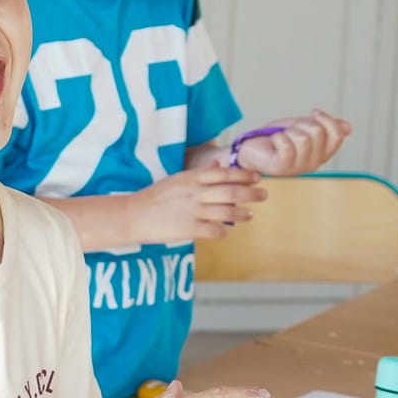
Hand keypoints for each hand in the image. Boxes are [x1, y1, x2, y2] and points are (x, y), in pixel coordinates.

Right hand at [128, 165, 266, 244]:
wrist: (132, 215)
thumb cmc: (154, 197)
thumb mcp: (177, 179)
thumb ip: (199, 173)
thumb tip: (218, 165)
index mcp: (192, 178)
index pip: (225, 173)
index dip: (244, 175)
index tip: (257, 177)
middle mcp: (195, 193)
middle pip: (231, 191)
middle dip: (251, 193)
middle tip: (264, 195)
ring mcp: (193, 211)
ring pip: (227, 211)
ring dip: (242, 213)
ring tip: (249, 215)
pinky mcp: (189, 229)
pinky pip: (215, 231)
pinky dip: (224, 232)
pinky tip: (225, 232)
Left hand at [233, 111, 352, 176]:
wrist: (252, 148)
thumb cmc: (278, 138)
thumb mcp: (304, 127)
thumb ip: (325, 127)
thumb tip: (348, 127)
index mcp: (323, 153)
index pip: (338, 134)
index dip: (327, 119)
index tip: (313, 113)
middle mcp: (314, 163)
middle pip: (317, 131)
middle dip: (301, 124)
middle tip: (290, 131)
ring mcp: (298, 167)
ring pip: (303, 138)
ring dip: (289, 131)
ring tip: (282, 137)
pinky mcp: (282, 167)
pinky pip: (286, 144)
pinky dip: (278, 137)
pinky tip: (274, 141)